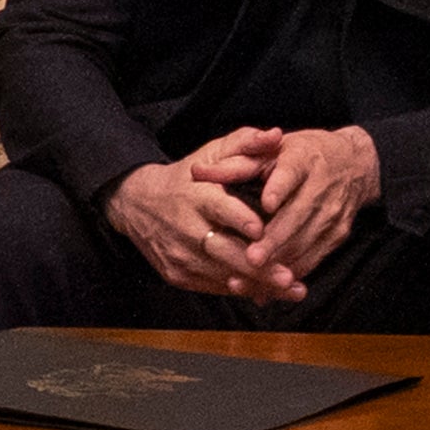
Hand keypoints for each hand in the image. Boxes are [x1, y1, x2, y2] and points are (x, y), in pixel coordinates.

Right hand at [105, 131, 287, 298]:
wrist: (137, 205)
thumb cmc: (187, 178)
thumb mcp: (212, 153)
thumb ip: (246, 143)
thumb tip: (277, 135)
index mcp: (196, 196)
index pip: (218, 208)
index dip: (239, 219)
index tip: (261, 230)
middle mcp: (186, 228)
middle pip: (224, 251)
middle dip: (258, 267)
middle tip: (289, 277)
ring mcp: (180, 256)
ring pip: (222, 275)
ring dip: (258, 285)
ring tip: (292, 291)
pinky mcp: (177, 276)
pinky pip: (214, 288)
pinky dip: (242, 290)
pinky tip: (268, 294)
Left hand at [236, 123, 381, 294]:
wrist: (354, 164)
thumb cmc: (303, 155)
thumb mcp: (272, 150)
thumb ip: (234, 164)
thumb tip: (196, 173)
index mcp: (303, 159)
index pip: (290, 173)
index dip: (279, 188)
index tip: (267, 203)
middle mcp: (322, 187)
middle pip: (297, 217)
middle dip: (274, 240)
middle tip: (250, 258)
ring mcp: (332, 215)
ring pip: (303, 244)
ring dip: (277, 264)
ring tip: (247, 279)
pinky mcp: (337, 235)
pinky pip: (312, 260)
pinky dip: (288, 275)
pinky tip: (264, 288)